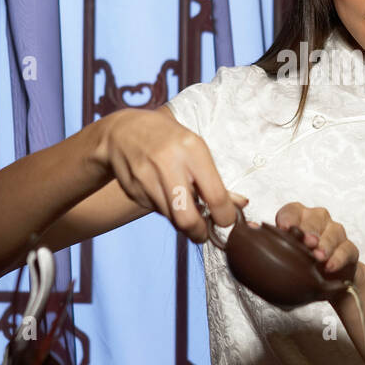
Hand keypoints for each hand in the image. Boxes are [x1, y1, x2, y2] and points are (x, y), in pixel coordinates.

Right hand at [96, 107, 248, 241]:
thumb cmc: (169, 139)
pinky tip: (162, 191)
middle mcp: (168, 163)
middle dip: (199, 233)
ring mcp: (147, 177)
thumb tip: (241, 205)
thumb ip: (215, 179)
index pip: (216, 196)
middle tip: (203, 233)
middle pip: (187, 218)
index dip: (225, 218)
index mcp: (192, 149)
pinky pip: (155, 210)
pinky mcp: (133, 189)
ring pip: (171, 218)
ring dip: (181, 220)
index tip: (226, 222)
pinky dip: (164, 209)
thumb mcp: (195, 149)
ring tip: (183, 205)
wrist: (123, 131)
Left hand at [275, 202, 364, 287]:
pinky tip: (330, 266)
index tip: (284, 228)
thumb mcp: (284, 251)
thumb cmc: (301, 260)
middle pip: (316, 218)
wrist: (326, 279)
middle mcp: (318, 221)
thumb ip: (270, 240)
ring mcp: (335, 233)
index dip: (289, 218)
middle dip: (310, 230)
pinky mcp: (348, 249)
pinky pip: (347, 249)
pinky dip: (338, 258)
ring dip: (325, 244)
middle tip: (306, 242)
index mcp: (299, 217)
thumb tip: (249, 229)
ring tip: (318, 257)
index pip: (293, 210)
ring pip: (334, 231)